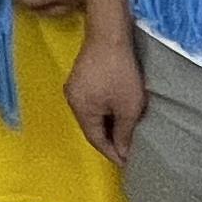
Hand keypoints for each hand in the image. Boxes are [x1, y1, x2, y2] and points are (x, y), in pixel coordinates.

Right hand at [67, 30, 145, 165]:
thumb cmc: (120, 73)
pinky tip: (117, 113)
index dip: (112, 153)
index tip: (128, 164)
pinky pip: (92, 103)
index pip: (96, 140)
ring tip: (125, 135)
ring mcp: (74, 87)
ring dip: (108, 126)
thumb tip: (123, 153)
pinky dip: (105, 112)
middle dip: (109, 141)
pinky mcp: (80, 78)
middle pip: (91, 128)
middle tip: (128, 152)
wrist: (109, 36)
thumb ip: (125, 133)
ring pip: (92, 115)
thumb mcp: (128, 107)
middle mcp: (72, 100)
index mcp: (81, 110)